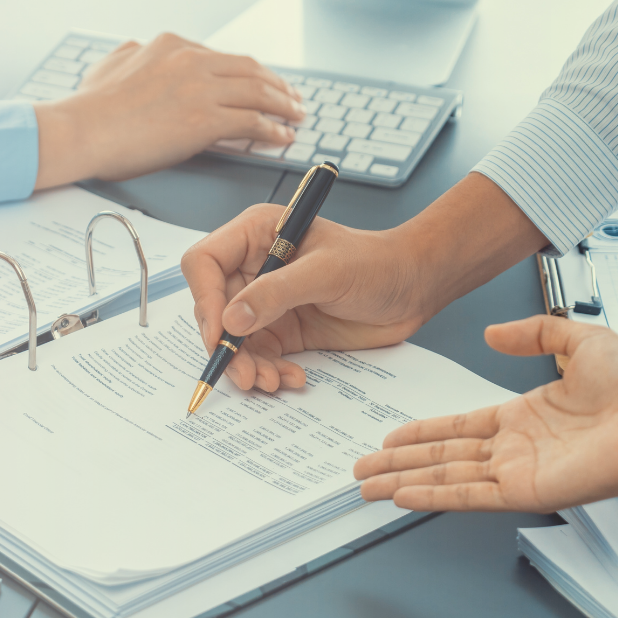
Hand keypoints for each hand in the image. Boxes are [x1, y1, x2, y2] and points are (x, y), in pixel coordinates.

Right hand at [33, 34, 305, 187]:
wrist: (82, 130)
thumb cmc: (90, 108)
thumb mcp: (109, 64)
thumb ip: (131, 54)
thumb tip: (137, 50)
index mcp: (172, 45)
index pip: (224, 58)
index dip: (249, 74)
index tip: (260, 84)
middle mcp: (192, 60)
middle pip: (250, 71)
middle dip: (277, 85)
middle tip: (292, 98)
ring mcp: (201, 89)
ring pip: (258, 93)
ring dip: (284, 105)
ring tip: (297, 117)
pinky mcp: (205, 120)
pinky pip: (252, 122)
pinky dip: (273, 129)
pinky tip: (282, 136)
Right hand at [180, 173, 549, 391]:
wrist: (413, 288)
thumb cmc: (377, 263)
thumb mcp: (326, 272)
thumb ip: (276, 293)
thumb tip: (231, 320)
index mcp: (255, 235)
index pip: (204, 263)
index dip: (205, 299)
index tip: (220, 333)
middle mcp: (253, 268)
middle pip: (213, 309)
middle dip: (226, 345)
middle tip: (243, 372)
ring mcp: (266, 302)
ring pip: (233, 340)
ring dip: (246, 367)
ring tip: (270, 382)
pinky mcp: (282, 331)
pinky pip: (259, 357)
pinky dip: (269, 373)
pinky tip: (291, 378)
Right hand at [353, 315, 617, 512]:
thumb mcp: (578, 339)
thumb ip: (533, 333)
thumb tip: (494, 334)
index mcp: (523, 416)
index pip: (458, 428)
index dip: (421, 432)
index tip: (391, 436)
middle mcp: (515, 447)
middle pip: (440, 457)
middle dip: (397, 463)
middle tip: (362, 469)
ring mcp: (516, 471)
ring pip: (444, 478)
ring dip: (402, 482)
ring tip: (366, 487)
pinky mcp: (524, 491)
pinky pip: (467, 496)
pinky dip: (432, 497)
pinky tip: (402, 496)